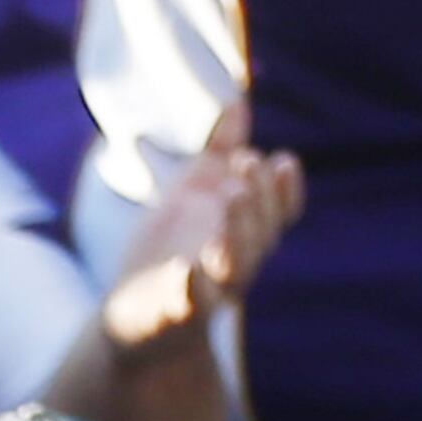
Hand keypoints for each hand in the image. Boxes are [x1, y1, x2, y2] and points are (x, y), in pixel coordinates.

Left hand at [99, 100, 301, 341]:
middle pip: (263, 233)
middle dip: (259, 196)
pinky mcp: (176, 315)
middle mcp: (236, 262)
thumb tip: (236, 104)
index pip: (280, 213)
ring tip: (231, 195)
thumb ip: (218, 152)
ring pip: (237, 267)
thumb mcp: (194, 192)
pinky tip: (184, 268)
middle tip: (246, 161)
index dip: (286, 190)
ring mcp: (209, 291)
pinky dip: (190, 288)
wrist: (135, 316)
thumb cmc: (173, 248)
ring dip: (238, 230)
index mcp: (245, 231)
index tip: (282, 161)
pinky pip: (190, 305)